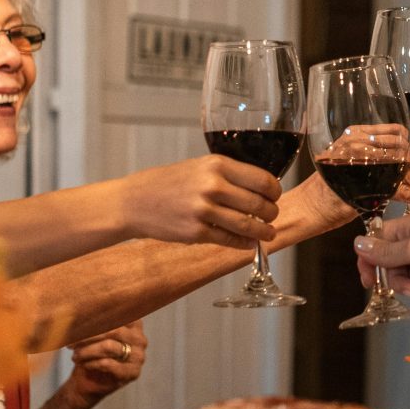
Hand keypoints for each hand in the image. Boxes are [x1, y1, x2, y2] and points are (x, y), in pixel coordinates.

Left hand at [66, 322, 147, 399]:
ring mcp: (138, 356)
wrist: (88, 381)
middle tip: (71, 343)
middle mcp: (140, 338)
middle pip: (112, 330)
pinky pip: (108, 364)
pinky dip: (92, 363)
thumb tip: (79, 308)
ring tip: (75, 355)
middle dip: (88, 336)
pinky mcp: (132, 372)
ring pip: (109, 347)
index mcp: (134, 324)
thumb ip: (93, 320)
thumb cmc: (89, 352)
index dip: (95, 319)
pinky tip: (84, 364)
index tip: (76, 325)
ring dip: (86, 351)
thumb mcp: (92, 333)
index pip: (117, 315)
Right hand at [125, 156, 280, 248]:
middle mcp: (212, 186)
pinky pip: (230, 240)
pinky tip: (249, 243)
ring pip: (248, 225)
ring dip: (264, 232)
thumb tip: (260, 187)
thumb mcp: (199, 166)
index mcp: (216, 165)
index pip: (263, 180)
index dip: (275, 191)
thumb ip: (227, 174)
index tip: (275, 196)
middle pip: (259, 204)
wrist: (134, 202)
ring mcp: (204, 211)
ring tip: (268, 233)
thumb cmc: (168, 183)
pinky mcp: (196, 233)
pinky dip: (245, 243)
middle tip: (272, 216)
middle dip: (271, 213)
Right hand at [298, 127, 409, 226]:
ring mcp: (363, 164)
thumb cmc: (328, 191)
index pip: (399, 132)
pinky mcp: (368, 186)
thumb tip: (405, 162)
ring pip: (408, 171)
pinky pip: (402, 190)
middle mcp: (361, 145)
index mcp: (358, 134)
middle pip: (407, 151)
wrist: (308, 208)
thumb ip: (374, 158)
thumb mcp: (350, 164)